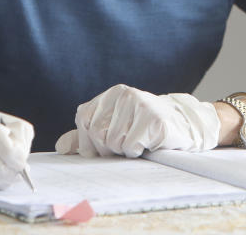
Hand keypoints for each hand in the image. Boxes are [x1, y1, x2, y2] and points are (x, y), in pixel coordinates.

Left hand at [55, 84, 219, 157]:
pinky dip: (139, 152)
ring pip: (114, 142)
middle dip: (109, 148)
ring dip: (125, 150)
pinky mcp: (154, 120)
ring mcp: (140, 104)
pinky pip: (132, 147)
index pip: (83, 120)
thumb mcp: (114, 127)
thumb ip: (86, 135)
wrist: (185, 124)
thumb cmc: (145, 128)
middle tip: (127, 144)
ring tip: (140, 141)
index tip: (107, 144)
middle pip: (97, 133)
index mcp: (110, 95)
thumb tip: (60, 146)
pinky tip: (149, 143)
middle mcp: (124, 94)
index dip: (90, 140)